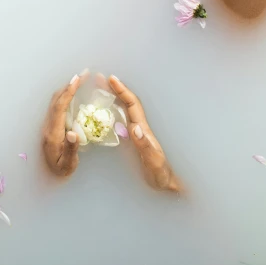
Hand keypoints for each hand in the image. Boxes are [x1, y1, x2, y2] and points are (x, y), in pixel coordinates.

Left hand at [42, 74, 81, 177]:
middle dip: (69, 85)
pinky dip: (65, 95)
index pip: (60, 107)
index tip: (78, 79)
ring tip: (80, 79)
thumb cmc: (61, 170)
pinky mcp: (50, 126)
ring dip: (66, 88)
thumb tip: (73, 133)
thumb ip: (71, 149)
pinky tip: (72, 93)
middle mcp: (48, 126)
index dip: (68, 92)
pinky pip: (57, 106)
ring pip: (55, 101)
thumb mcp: (69, 164)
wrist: (48, 177)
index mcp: (53, 134)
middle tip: (84, 73)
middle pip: (56, 100)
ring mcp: (48, 125)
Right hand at [109, 75, 183, 193]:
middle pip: (127, 104)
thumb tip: (135, 127)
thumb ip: (145, 146)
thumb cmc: (162, 176)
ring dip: (113, 99)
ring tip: (99, 90)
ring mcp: (136, 135)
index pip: (132, 105)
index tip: (111, 79)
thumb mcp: (154, 163)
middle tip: (100, 78)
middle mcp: (140, 129)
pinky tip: (103, 113)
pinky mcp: (132, 142)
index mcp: (144, 130)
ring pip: (123, 111)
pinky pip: (121, 122)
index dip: (122, 91)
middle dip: (115, 90)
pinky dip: (112, 112)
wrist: (166, 186)